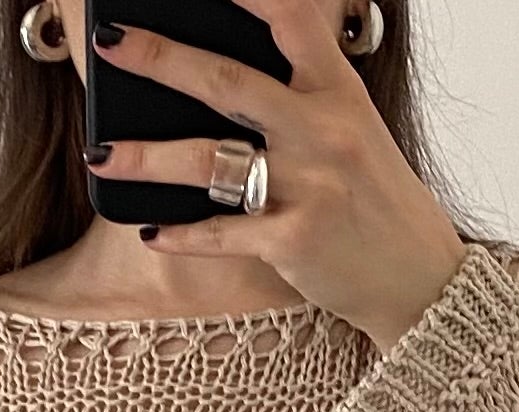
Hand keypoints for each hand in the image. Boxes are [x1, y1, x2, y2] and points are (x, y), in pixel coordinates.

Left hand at [85, 0, 468, 349]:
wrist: (419, 279)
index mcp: (338, 90)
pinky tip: (149, 229)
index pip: (289, 19)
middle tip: (109, 42)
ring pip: (208, 161)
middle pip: (227, 82)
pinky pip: (220, 232)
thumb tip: (225, 75)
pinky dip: (180, 233)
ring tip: (99, 154)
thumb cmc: (374, 200)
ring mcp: (307, 187)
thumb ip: (304, 94)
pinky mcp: (293, 242)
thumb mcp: (354, 129)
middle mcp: (322, 131)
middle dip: (159, 58)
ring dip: (144, 157)